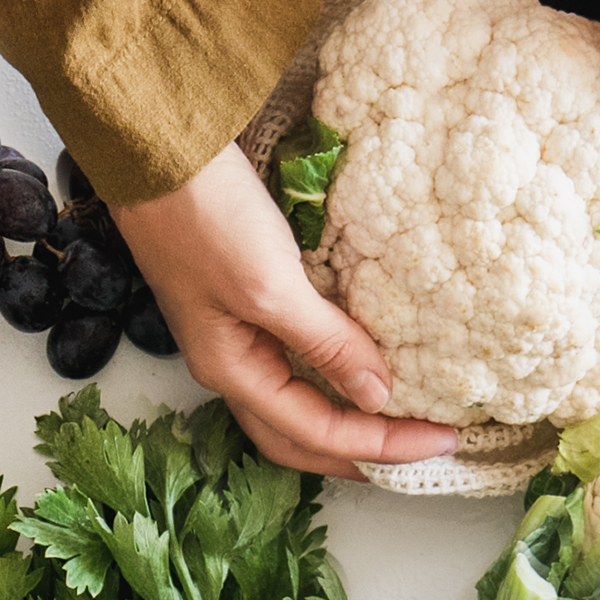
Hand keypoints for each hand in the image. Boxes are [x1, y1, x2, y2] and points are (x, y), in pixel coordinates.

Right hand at [106, 148, 454, 475]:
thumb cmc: (203, 216)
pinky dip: (333, 367)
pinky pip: (296, 352)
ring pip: (297, 397)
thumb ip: (325, 343)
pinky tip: (363, 356)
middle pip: (299, 434)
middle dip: (360, 450)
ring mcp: (234, 330)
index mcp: (232, 370)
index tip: (443, 437)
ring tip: (398, 414)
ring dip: (345, 413)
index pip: (316, 433)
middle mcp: (231, 362)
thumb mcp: (271, 286)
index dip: (381, 444)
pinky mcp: (244, 296)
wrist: (156, 148)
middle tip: (422, 447)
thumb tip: (376, 396)